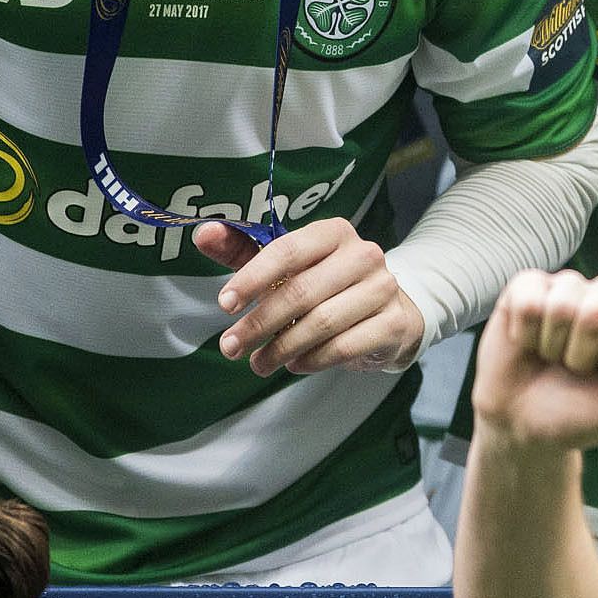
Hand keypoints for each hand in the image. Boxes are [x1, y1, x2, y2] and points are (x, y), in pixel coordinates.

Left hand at [202, 217, 427, 377]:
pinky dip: (312, 360)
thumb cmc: (327, 286)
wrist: (388, 313)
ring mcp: (384, 289)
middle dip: (259, 324)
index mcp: (334, 233)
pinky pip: (343, 347)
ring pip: (321, 323)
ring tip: (259, 363)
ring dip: (281, 348)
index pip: (288, 250)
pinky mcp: (394, 323)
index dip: (253, 278)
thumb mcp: (286, 266)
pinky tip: (295, 364)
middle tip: (231, 347)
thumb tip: (203, 233)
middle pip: (301, 292)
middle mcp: (364, 255)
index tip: (225, 304)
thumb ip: (244, 251)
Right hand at [471, 268, 597, 452]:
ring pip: (562, 305)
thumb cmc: (581, 415)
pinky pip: (528, 302)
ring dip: (552, 345)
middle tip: (576, 367)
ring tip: (553, 357)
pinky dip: (524, 334)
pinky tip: (528, 344)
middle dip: (582, 352)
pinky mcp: (527, 288)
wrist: (524, 427)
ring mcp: (566, 288)